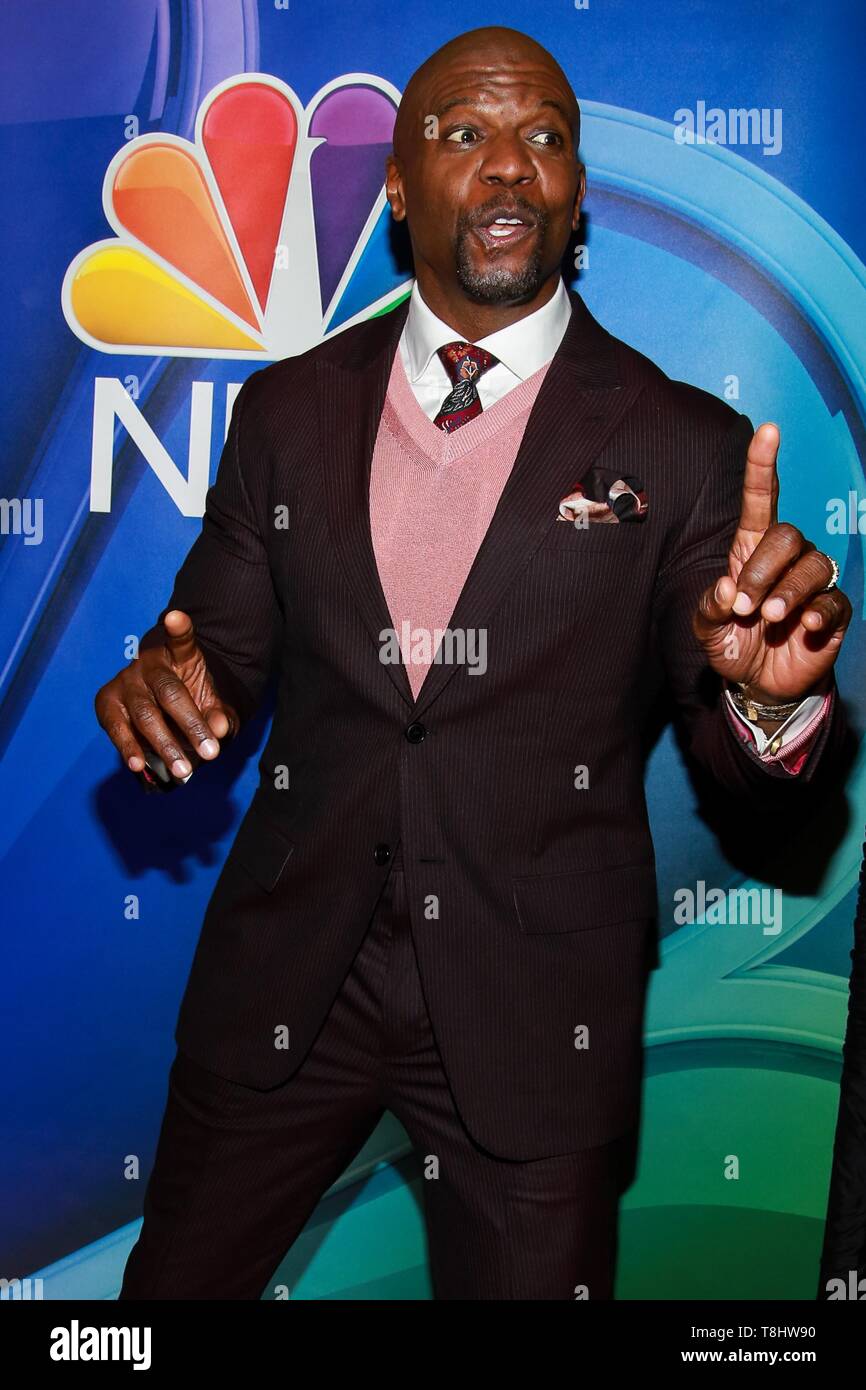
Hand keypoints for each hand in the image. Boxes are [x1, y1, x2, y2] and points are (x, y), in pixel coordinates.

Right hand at [94, 610, 237, 782]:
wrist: (162, 706)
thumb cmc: (192, 702)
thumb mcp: (212, 706)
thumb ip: (219, 715)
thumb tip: (219, 729)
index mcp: (180, 655)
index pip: (181, 640)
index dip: (179, 628)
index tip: (176, 618)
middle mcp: (149, 664)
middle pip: (170, 692)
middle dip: (191, 725)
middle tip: (210, 754)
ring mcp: (125, 681)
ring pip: (144, 714)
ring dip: (164, 745)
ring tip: (183, 770)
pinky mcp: (106, 701)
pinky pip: (117, 726)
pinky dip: (128, 747)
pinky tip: (139, 764)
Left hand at [693, 423, 850, 704]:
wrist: (756, 685)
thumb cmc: (731, 644)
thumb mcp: (706, 630)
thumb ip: (708, 609)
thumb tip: (725, 588)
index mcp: (751, 551)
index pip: (762, 500)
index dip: (763, 466)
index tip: (768, 430)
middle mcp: (786, 559)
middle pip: (786, 535)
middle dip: (763, 570)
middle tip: (745, 606)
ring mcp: (812, 583)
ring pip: (813, 565)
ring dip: (788, 592)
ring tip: (771, 620)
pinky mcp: (832, 612)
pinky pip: (833, 600)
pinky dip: (817, 612)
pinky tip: (802, 627)